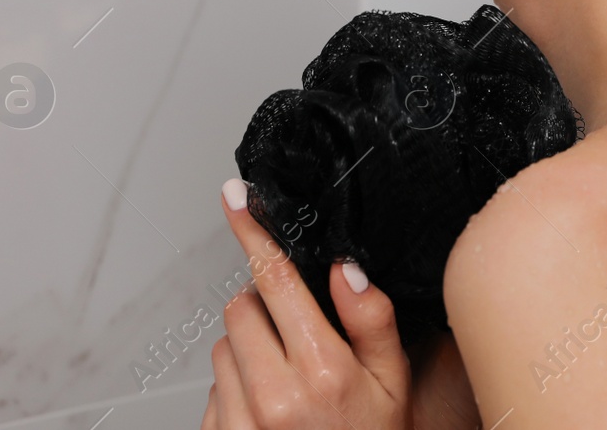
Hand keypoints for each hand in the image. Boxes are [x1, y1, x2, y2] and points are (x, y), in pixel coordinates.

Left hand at [202, 178, 411, 429]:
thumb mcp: (393, 381)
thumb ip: (371, 319)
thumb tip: (345, 267)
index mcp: (324, 370)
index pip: (278, 281)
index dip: (254, 233)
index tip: (235, 198)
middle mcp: (276, 396)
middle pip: (242, 307)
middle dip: (264, 306)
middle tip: (297, 333)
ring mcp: (241, 422)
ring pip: (224, 345)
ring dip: (249, 348)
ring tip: (287, 379)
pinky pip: (213, 388)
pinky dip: (235, 386)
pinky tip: (269, 407)